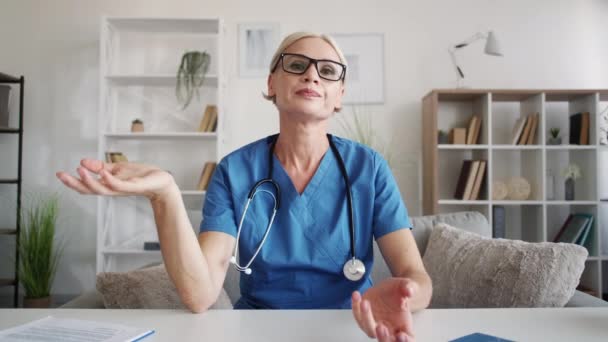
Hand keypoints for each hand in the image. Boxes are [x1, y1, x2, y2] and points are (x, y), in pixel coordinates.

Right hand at [56, 158, 175, 200]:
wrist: (161, 182)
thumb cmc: (141, 176)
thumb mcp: (117, 168)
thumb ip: (100, 167)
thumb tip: (82, 162)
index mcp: (108, 185)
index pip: (87, 186)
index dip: (72, 181)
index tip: (59, 173)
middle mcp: (113, 189)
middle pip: (89, 190)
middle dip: (74, 183)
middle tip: (61, 175)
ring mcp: (123, 188)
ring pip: (102, 189)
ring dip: (89, 181)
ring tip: (79, 170)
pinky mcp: (134, 186)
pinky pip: (119, 185)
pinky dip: (110, 180)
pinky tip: (102, 172)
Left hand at [351, 278, 415, 340]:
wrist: (388, 289)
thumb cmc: (399, 292)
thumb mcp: (407, 286)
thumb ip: (410, 288)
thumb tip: (409, 291)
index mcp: (404, 326)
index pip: (408, 339)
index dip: (405, 341)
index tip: (401, 335)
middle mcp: (389, 329)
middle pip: (385, 341)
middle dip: (383, 337)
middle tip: (381, 328)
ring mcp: (375, 325)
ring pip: (369, 329)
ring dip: (366, 317)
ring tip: (365, 303)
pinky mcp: (363, 317)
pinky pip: (358, 315)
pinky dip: (355, 306)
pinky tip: (356, 295)